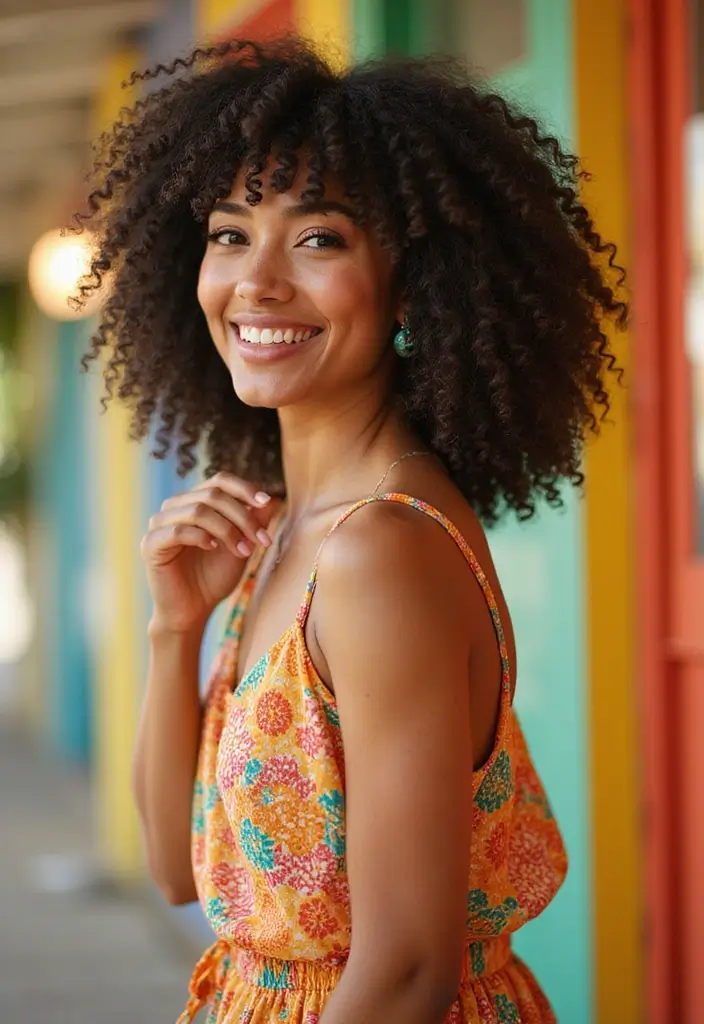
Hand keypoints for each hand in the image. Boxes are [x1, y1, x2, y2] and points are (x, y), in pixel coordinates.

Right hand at [141, 472, 275, 633]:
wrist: (193, 611)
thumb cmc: (214, 577)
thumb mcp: (241, 545)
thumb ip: (252, 522)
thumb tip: (271, 498)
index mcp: (195, 502)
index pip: (219, 481)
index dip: (245, 488)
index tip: (267, 503)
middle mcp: (175, 507)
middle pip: (212, 494)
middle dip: (243, 516)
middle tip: (262, 540)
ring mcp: (160, 523)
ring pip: (198, 510)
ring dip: (227, 529)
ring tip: (243, 551)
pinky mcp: (151, 544)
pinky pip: (178, 530)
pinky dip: (201, 537)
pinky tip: (214, 549)